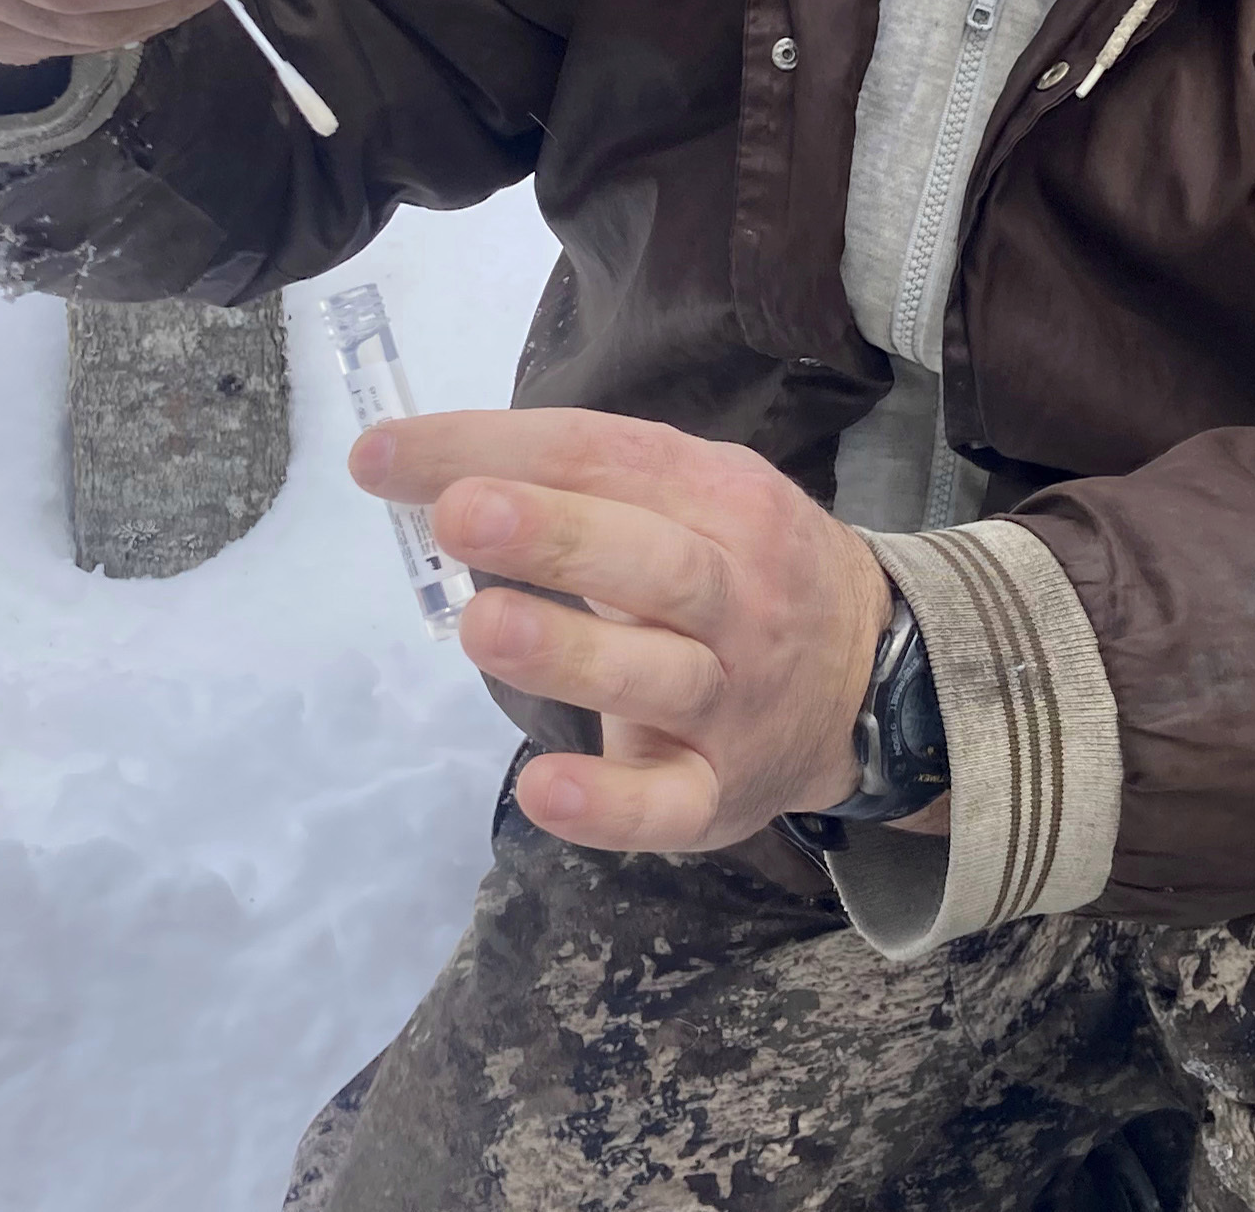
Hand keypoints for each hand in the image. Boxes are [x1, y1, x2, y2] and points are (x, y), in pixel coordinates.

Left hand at [349, 409, 891, 852]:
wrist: (872, 673)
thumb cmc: (739, 568)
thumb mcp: (692, 493)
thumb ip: (578, 479)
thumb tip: (420, 464)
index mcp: (720, 500)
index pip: (605, 459)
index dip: (494, 449)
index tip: (382, 455)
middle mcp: (734, 595)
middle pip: (651, 562)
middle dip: (555, 535)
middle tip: (459, 514)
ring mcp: (732, 699)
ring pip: (659, 676)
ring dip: (569, 654)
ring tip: (481, 626)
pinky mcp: (720, 793)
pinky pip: (668, 805)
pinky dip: (609, 806)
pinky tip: (544, 791)